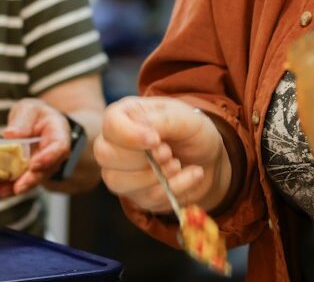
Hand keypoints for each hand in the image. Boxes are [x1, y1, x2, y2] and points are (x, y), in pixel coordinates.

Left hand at [0, 98, 70, 197]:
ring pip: (33, 179)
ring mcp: (43, 166)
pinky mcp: (31, 173)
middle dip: (31, 179)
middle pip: (46, 169)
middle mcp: (54, 154)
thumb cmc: (34, 115)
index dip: (48, 158)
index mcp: (58, 134)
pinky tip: (0, 189)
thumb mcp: (29, 109)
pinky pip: (22, 181)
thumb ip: (23, 120)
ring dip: (18, 185)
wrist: (35, 123)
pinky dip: (11, 186)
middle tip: (18, 187)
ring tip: (3, 190)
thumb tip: (10, 134)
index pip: (59, 147)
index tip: (34, 165)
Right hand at [94, 96, 230, 214]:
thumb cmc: (192, 131)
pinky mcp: (134, 194)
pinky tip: (188, 175)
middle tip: (169, 154)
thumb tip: (148, 136)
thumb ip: (164, 121)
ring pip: (117, 182)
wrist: (208, 159)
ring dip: (154, 177)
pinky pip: (145, 198)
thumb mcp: (186, 117)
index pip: (111, 124)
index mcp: (125, 115)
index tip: (156, 140)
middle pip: (105, 155)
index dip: (130, 136)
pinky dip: (172, 189)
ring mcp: (121, 171)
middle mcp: (115, 143)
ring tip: (177, 165)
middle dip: (141, 159)